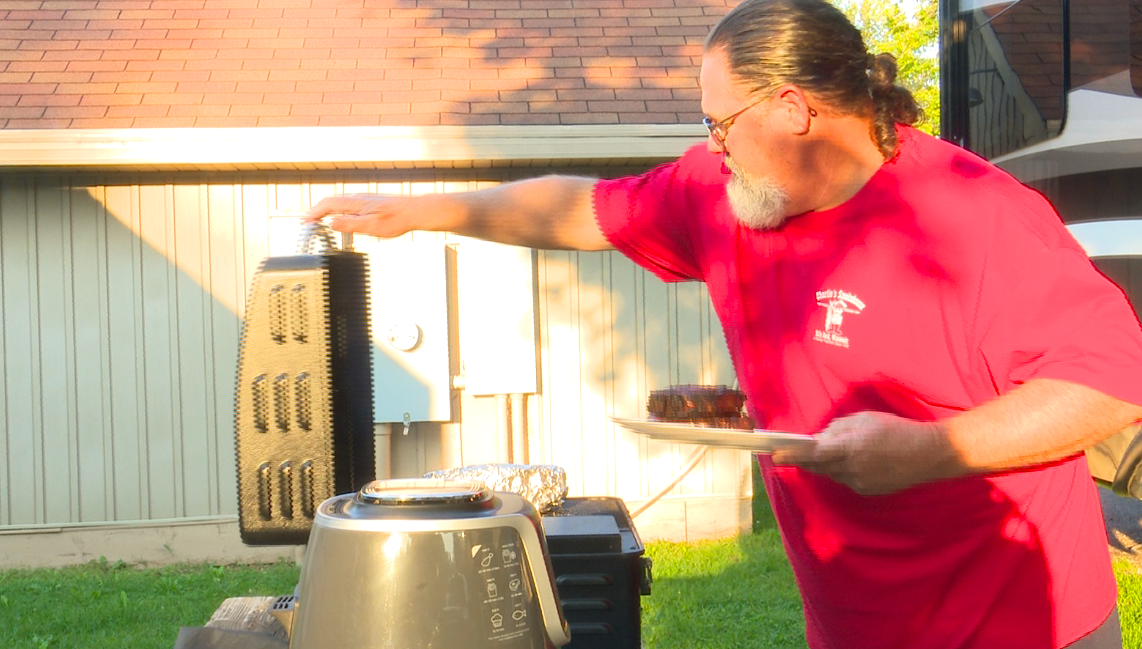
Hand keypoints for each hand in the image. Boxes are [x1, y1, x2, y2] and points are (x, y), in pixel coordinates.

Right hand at [304, 194, 437, 237]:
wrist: (415, 211)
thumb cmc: (397, 220)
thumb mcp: (371, 227)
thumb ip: (350, 224)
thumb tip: (331, 223)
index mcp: (355, 203)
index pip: (327, 204)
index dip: (314, 213)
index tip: (305, 221)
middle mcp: (358, 198)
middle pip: (331, 202)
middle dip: (317, 211)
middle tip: (308, 222)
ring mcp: (364, 200)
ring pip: (340, 203)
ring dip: (327, 211)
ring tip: (319, 221)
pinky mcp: (371, 203)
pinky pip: (349, 205)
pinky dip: (338, 211)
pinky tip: (341, 219)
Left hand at [771, 411, 957, 494]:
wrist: (929, 454)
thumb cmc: (896, 430)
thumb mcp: (865, 420)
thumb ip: (838, 429)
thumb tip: (819, 438)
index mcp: (850, 448)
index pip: (813, 454)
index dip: (792, 455)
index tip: (775, 455)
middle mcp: (852, 469)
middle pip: (818, 466)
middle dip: (804, 459)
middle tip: (789, 452)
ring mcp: (860, 483)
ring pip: (832, 474)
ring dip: (825, 464)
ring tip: (824, 451)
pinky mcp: (868, 491)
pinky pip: (846, 480)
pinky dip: (842, 470)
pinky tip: (850, 460)